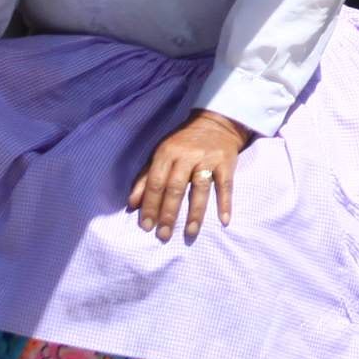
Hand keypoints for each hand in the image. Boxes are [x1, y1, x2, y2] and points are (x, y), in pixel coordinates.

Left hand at [127, 110, 251, 240]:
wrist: (216, 123)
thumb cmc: (183, 143)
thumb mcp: (161, 154)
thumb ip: (145, 178)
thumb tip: (132, 204)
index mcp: (167, 153)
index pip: (156, 183)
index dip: (150, 205)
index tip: (146, 226)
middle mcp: (187, 155)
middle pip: (176, 188)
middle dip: (169, 213)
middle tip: (164, 235)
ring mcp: (208, 158)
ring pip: (200, 188)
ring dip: (196, 212)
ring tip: (191, 232)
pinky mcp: (226, 162)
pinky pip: (226, 184)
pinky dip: (225, 202)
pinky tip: (223, 220)